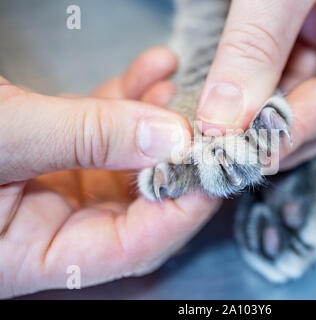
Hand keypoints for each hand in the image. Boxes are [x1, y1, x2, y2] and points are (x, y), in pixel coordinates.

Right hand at [0, 48, 220, 297]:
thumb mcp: (2, 135)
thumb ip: (88, 137)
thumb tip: (171, 137)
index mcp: (32, 255)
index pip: (131, 246)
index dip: (180, 210)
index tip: (216, 168)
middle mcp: (51, 226)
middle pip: (138, 204)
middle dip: (177, 161)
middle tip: (209, 125)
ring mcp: (55, 186)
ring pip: (125, 159)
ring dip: (156, 119)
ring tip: (179, 85)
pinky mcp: (55, 150)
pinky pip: (103, 129)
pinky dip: (128, 98)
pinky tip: (152, 71)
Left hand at [195, 0, 315, 168]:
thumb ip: (256, 45)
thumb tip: (224, 118)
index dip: (296, 133)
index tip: (246, 155)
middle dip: (276, 141)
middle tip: (226, 161)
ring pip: (299, 101)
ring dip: (259, 126)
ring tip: (217, 144)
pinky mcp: (302, 39)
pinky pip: (280, 79)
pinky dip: (251, 99)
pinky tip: (222, 111)